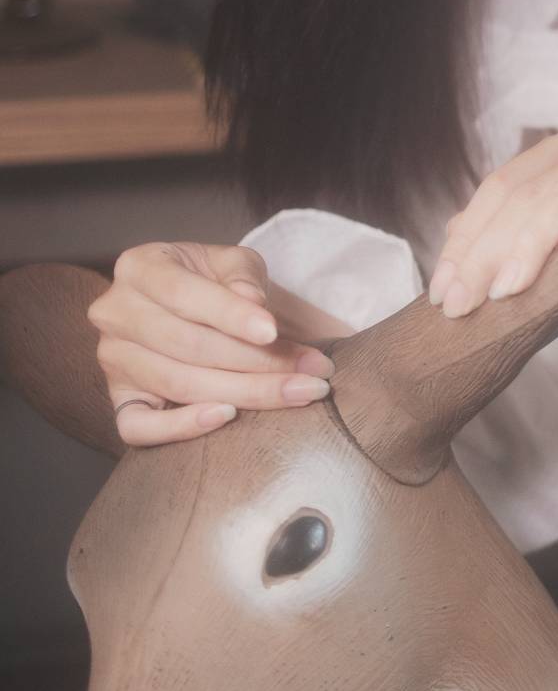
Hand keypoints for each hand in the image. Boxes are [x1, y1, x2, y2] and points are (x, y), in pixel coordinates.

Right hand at [86, 241, 336, 446]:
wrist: (195, 306)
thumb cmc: (215, 280)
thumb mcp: (233, 262)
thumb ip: (242, 276)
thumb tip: (252, 303)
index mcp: (138, 267)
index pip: (182, 293)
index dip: (230, 315)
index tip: (273, 331)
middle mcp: (115, 312)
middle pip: (188, 345)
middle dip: (257, 362)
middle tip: (312, 372)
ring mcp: (113, 359)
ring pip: (179, 384)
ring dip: (247, 392)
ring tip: (299, 391)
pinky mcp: (120, 399)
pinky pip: (138, 427)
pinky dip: (181, 427)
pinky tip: (227, 416)